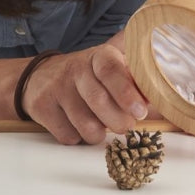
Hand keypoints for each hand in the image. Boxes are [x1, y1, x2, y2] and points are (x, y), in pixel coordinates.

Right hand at [20, 43, 148, 144]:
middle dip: (118, 121)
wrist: (42, 76)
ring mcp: (56, 87)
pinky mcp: (41, 106)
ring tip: (101, 126)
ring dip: (98, 133)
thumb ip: (133, 80)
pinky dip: (78, 138)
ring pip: (84, 124)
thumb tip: (154, 98)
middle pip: (99, 101)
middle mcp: (76, 68)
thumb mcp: (111, 68)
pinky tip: (78, 126)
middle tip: (125, 127)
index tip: (140, 111)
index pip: (111, 70)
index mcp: (99, 56)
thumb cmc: (89, 76)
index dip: (127, 93)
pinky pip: (67, 135)